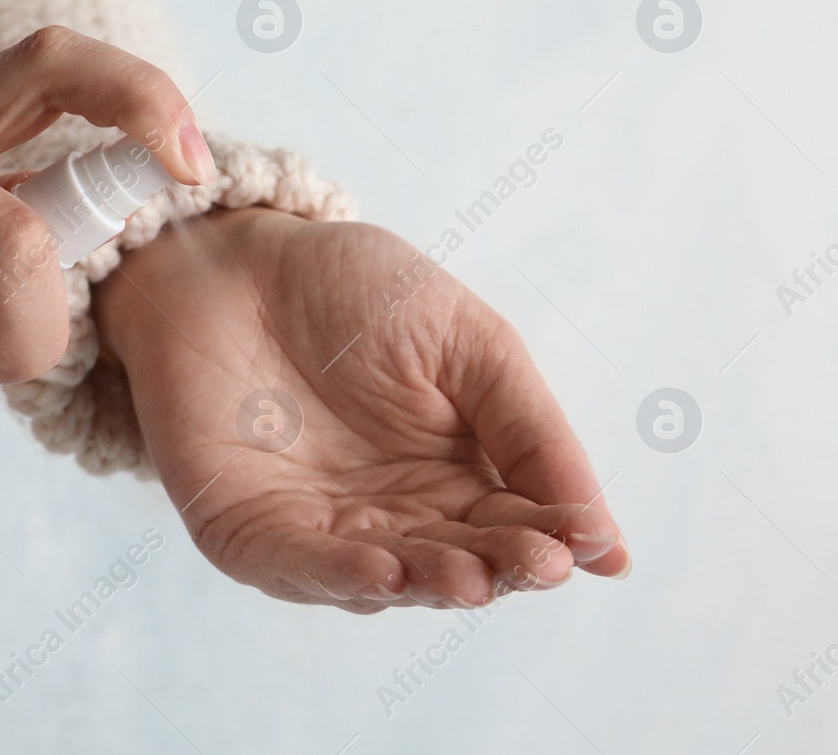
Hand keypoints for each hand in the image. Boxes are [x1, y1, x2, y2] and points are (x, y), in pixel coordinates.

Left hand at [95, 209, 628, 612]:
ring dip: (426, 582)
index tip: (591, 546)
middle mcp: (391, 517)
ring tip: (467, 576)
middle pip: (456, 563)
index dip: (552, 538)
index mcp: (453, 477)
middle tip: (537, 562)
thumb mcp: (468, 342)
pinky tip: (384, 570)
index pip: (513, 527)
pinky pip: (295, 565)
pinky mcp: (247, 530)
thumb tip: (607, 537)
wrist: (230, 255)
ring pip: (384, 579)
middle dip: (497, 568)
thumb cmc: (351, 289)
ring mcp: (318, 529)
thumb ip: (531, 431)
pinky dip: (337, 574)